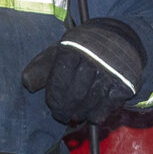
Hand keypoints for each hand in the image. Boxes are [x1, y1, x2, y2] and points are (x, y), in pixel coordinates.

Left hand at [22, 19, 146, 125]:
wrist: (121, 38)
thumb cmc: (84, 48)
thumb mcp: (61, 50)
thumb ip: (42, 67)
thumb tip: (27, 83)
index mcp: (73, 49)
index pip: (59, 82)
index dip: (54, 99)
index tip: (53, 106)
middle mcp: (93, 59)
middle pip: (75, 95)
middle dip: (65, 110)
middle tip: (63, 115)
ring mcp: (111, 73)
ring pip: (90, 104)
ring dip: (81, 114)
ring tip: (77, 114)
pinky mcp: (125, 84)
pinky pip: (107, 107)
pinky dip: (98, 114)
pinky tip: (92, 112)